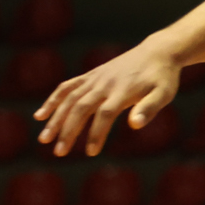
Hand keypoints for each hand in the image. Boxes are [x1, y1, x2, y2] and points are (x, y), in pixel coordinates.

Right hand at [35, 41, 183, 157]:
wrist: (157, 52)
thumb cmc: (162, 78)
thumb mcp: (164, 93)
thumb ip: (150, 108)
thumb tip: (135, 125)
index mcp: (122, 91)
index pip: (104, 115)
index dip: (96, 133)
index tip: (91, 152)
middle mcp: (104, 84)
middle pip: (80, 108)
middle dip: (68, 130)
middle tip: (59, 152)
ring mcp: (94, 78)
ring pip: (69, 99)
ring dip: (55, 119)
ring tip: (43, 139)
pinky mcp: (90, 75)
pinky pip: (67, 87)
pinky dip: (52, 100)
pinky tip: (41, 116)